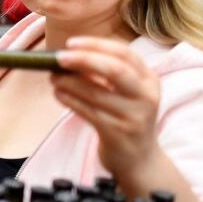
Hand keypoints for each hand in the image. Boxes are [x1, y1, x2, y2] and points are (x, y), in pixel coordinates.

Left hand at [52, 36, 161, 178]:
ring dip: (69, 82)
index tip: (71, 43)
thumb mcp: (126, 93)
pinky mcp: (118, 133)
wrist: (138, 159)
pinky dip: (70, 100)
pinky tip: (58, 93)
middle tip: (59, 57)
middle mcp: (146, 96)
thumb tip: (68, 55)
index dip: (97, 45)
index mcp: (149, 79)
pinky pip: (88, 112)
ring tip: (53, 77)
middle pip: (116, 70)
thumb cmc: (125, 117)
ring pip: (97, 93)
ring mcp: (134, 116)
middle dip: (85, 60)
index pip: (125, 53)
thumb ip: (105, 74)